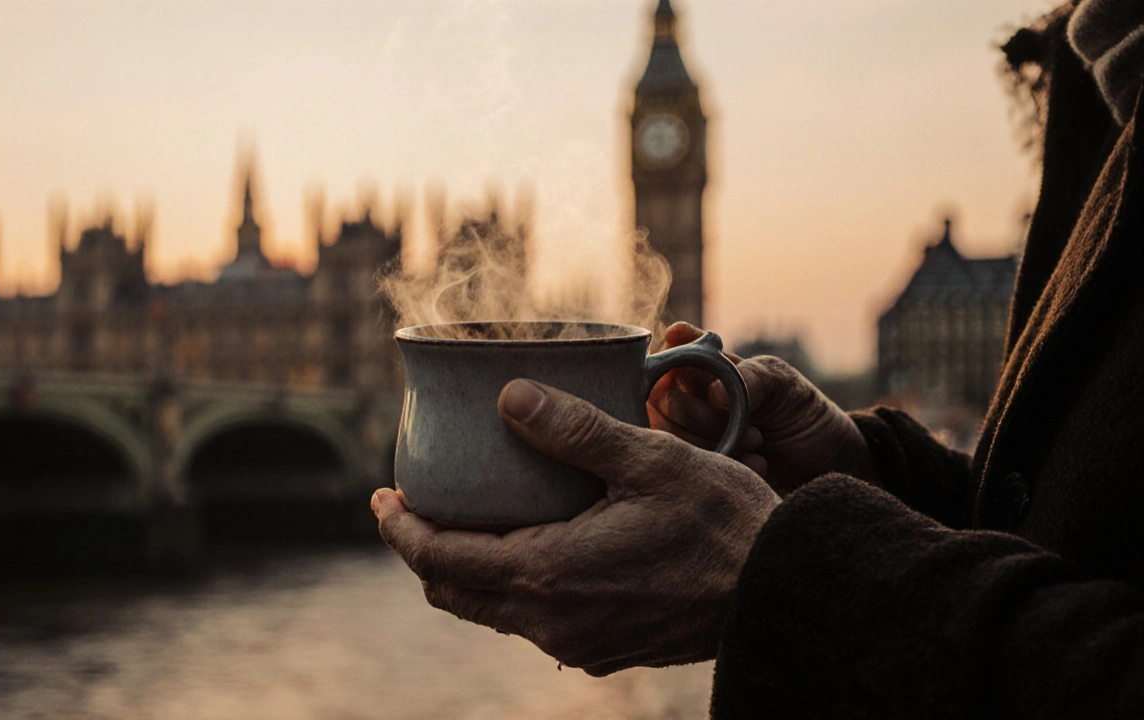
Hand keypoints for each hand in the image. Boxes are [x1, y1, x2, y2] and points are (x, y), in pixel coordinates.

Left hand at [374, 379, 779, 675]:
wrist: (783, 593)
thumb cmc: (723, 522)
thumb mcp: (649, 459)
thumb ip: (574, 429)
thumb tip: (508, 396)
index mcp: (546, 574)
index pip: (440, 559)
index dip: (400, 528)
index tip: (380, 497)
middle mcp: (551, 621)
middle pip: (455, 594)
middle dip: (423, 551)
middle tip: (409, 508)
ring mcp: (577, 642)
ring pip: (492, 612)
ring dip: (466, 571)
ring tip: (465, 522)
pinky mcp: (604, 648)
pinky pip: (533, 622)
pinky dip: (509, 587)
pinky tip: (528, 550)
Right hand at [648, 323, 875, 494]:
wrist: (828, 468)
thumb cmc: (804, 416)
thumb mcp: (785, 385)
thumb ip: (751, 377)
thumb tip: (712, 393)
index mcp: (706, 371)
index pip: (667, 357)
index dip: (676, 364)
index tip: (709, 380)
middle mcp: (690, 401)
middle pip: (660, 402)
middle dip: (702, 416)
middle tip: (751, 424)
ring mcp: (690, 439)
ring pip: (669, 438)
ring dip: (716, 443)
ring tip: (758, 443)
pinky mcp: (697, 473)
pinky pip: (688, 469)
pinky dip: (726, 468)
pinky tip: (757, 466)